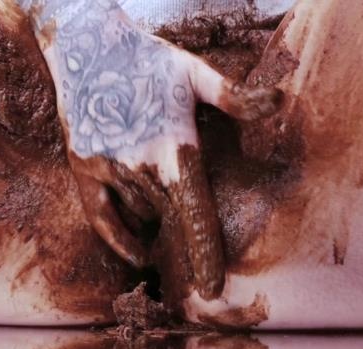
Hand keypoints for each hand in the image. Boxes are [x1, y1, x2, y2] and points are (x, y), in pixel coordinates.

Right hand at [31, 0, 281, 299]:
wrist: (86, 45)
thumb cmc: (148, 59)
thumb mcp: (194, 72)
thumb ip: (235, 96)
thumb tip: (279, 101)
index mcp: (174, 146)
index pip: (194, 213)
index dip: (203, 253)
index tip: (212, 288)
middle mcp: (140, 163)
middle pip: (169, 220)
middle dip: (186, 246)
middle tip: (203, 278)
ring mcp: (108, 167)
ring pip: (140, 213)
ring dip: (158, 218)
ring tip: (167, 210)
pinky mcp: (83, 166)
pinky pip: (101, 216)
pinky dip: (119, 238)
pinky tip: (138, 254)